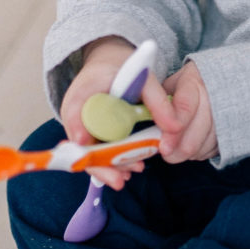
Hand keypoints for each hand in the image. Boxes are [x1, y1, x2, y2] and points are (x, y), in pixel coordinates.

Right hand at [60, 36, 165, 190]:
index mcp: (82, 93)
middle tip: (120, 180)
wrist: (108, 68)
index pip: (74, 112)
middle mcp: (76, 115)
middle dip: (99, 164)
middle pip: (80, 144)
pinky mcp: (92, 138)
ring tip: (133, 171)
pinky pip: (99, 154)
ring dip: (110, 167)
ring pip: (91, 154)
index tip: (84, 141)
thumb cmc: (121, 70)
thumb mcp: (141, 78)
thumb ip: (157, 100)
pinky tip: (131, 167)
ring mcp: (82, 130)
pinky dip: (114, 162)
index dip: (78, 128)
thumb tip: (175, 127)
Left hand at [147, 59, 216, 163]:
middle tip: (164, 152)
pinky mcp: (230, 129)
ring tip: (174, 149)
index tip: (162, 145)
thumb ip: (157, 99)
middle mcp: (213, 96)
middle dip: (176, 148)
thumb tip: (140, 121)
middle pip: (196, 132)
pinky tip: (189, 146)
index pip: (185, 107)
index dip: (173, 129)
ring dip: (185, 153)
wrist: (218, 80)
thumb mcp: (170, 84)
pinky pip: (212, 150)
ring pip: (203, 145)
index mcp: (194, 81)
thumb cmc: (185, 85)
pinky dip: (197, 153)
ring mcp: (225, 114)